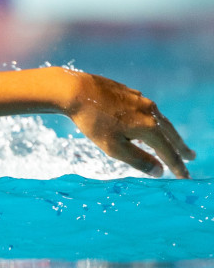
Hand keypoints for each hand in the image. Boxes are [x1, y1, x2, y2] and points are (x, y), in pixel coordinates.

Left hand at [61, 72, 193, 177]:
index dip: (177, 166)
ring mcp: (141, 100)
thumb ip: (139, 160)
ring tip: (174, 141)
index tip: (185, 177)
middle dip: (180, 148)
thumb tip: (159, 171)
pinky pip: (148, 110)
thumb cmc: (93, 122)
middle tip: (191, 157)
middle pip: (170, 134)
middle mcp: (150, 112)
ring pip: (160, 120)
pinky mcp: (130, 93)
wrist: (75, 91)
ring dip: (169, 133)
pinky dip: (154, 121)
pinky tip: (149, 123)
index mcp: (149, 127)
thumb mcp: (114, 148)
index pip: (168, 152)